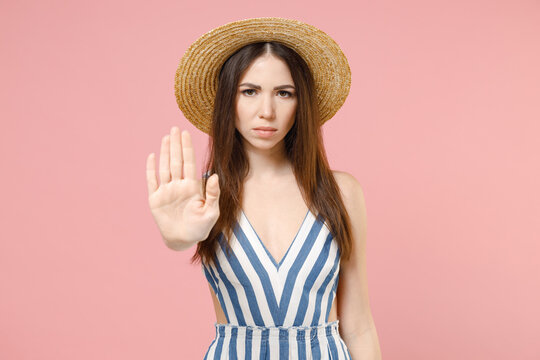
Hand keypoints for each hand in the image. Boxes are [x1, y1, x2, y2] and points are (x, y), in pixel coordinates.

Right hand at [146, 126, 219, 246]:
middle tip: (175, 128)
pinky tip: (152, 156)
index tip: (186, 134)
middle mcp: (178, 185)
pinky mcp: (155, 199)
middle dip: (176, 145)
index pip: (189, 163)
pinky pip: (152, 181)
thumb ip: (213, 194)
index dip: (187, 148)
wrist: (184, 240)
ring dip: (165, 152)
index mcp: (192, 187)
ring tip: (166, 138)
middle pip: (176, 161)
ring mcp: (166, 191)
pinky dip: (151, 169)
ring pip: (165, 167)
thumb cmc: (201, 227)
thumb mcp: (212, 212)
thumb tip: (215, 176)